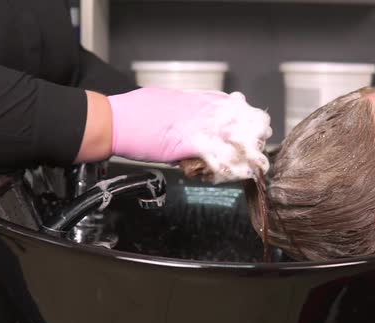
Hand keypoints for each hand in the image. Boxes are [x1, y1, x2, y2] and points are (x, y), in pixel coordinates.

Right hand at [108, 87, 271, 181]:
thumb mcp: (160, 101)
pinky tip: (238, 172)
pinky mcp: (185, 143)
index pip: (224, 103)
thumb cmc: (131, 112)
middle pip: (234, 117)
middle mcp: (196, 109)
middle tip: (261, 140)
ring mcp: (192, 125)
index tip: (251, 120)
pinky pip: (213, 154)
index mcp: (190, 99)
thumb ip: (179, 108)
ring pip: (229, 135)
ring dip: (245, 149)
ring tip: (258, 160)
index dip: (242, 113)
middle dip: (250, 131)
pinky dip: (226, 165)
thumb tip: (188, 114)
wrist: (112, 121)